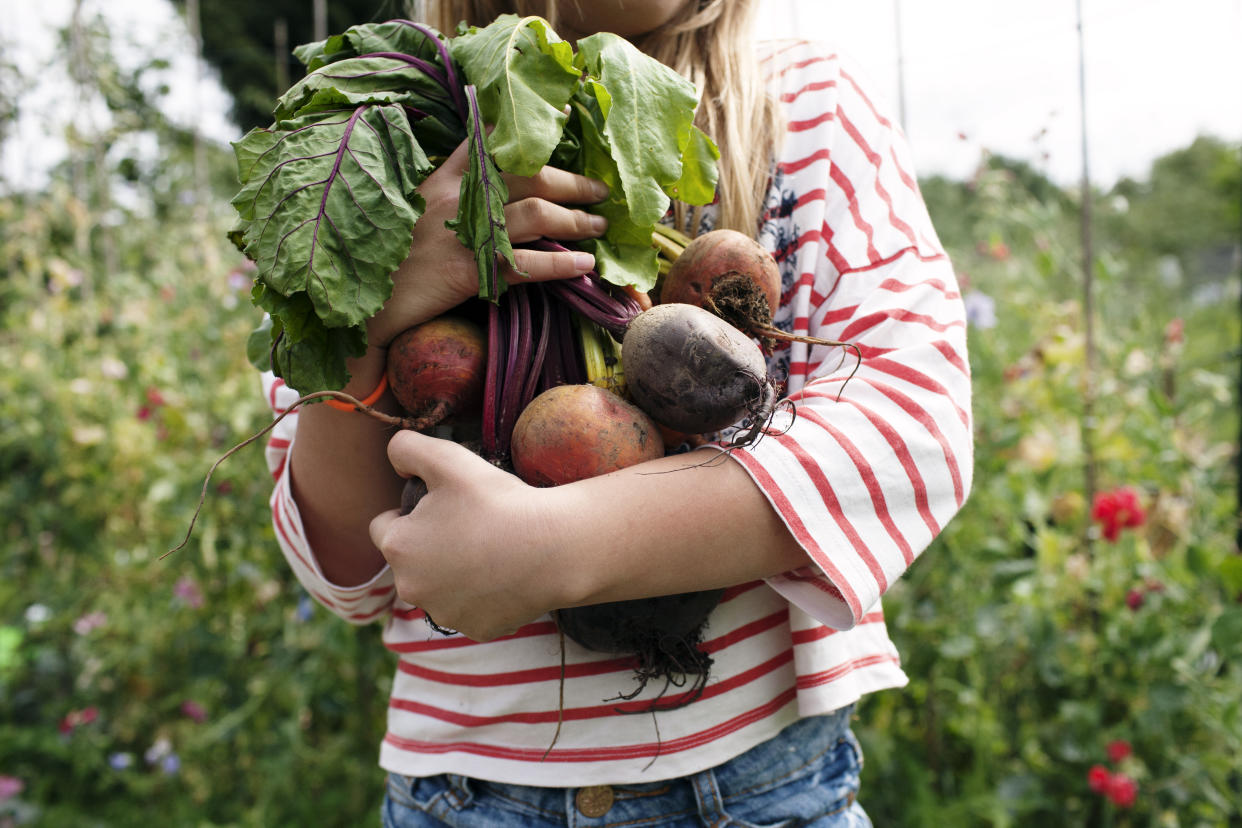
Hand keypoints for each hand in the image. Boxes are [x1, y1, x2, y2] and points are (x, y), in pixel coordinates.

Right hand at [366, 137, 610, 346]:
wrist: (362, 302)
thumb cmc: (391, 259)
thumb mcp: (413, 212)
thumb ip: (448, 195)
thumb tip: (494, 193)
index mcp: (442, 179)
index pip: (490, 142)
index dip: (530, 134)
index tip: (563, 122)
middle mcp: (456, 198)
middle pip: (528, 176)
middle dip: (571, 182)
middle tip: (599, 191)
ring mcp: (462, 233)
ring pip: (536, 215)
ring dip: (576, 220)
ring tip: (599, 227)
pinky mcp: (467, 271)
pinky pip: (526, 264)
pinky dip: (560, 265)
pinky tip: (583, 266)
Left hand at [368, 430, 573, 641]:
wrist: (554, 547)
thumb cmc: (499, 502)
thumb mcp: (448, 458)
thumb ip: (406, 448)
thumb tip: (394, 458)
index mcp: (398, 547)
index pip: (384, 526)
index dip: (410, 513)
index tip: (442, 507)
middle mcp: (411, 588)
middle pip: (410, 561)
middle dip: (429, 545)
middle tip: (469, 526)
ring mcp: (444, 613)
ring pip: (438, 588)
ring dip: (453, 573)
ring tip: (489, 550)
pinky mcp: (475, 629)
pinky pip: (470, 608)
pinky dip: (482, 595)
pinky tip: (504, 575)